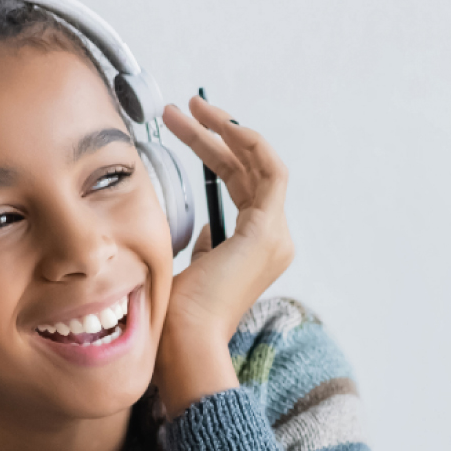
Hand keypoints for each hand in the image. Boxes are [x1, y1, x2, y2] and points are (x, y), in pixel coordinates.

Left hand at [155, 95, 294, 416]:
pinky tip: (219, 124)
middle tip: (178, 108)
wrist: (183, 342)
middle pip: (247, 169)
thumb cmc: (176, 314)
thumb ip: (204, 246)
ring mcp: (275, 236)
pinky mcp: (267, 232)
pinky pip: (271, 171)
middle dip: (212, 134)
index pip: (238, 183)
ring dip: (226, 130)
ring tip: (191, 107)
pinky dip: (248, 143)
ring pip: (259, 163)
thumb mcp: (188, 266)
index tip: (177, 126)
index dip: (210, 150)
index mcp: (254, 248)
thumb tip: (207, 231)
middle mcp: (273, 240)